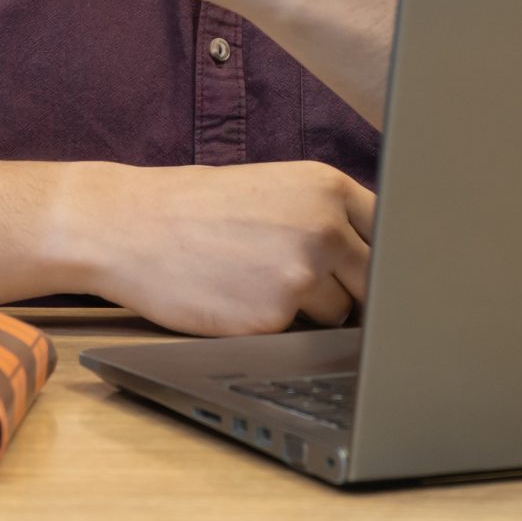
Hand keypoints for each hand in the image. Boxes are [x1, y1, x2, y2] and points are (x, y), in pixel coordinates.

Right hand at [58, 161, 374, 334]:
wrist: (130, 227)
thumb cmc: (198, 209)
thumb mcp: (274, 190)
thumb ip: (327, 214)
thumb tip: (380, 255)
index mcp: (327, 187)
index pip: (391, 229)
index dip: (385, 256)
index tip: (381, 272)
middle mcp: (324, 226)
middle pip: (376, 278)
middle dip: (352, 287)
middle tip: (306, 280)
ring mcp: (302, 272)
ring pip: (342, 311)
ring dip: (314, 310)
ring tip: (260, 282)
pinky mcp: (275, 316)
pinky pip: (300, 333)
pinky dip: (278, 327)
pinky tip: (241, 301)